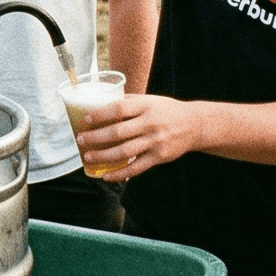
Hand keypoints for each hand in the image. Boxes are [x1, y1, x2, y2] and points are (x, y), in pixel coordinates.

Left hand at [73, 94, 203, 181]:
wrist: (195, 124)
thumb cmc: (167, 110)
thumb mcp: (150, 99)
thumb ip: (129, 101)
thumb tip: (101, 101)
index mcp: (146, 106)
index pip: (118, 109)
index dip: (99, 115)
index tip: (84, 120)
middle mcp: (150, 123)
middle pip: (117, 132)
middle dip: (95, 137)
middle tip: (81, 140)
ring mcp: (155, 141)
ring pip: (124, 152)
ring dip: (103, 156)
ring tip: (88, 157)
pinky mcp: (159, 157)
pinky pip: (136, 168)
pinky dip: (120, 174)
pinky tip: (106, 176)